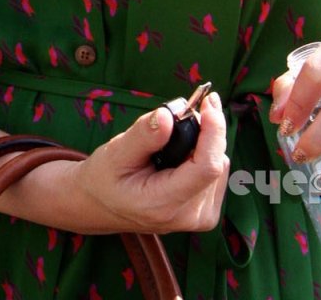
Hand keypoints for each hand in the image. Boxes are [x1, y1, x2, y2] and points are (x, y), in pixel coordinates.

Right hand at [28, 90, 229, 235]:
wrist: (102, 205)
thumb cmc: (106, 178)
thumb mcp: (116, 153)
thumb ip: (144, 136)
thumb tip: (168, 116)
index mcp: (165, 204)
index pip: (207, 168)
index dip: (213, 131)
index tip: (209, 102)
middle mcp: (188, 216)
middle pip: (215, 161)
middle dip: (205, 129)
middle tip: (180, 113)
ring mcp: (199, 218)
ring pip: (219, 163)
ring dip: (204, 141)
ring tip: (172, 138)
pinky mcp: (206, 213)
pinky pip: (217, 171)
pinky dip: (203, 153)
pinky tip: (181, 154)